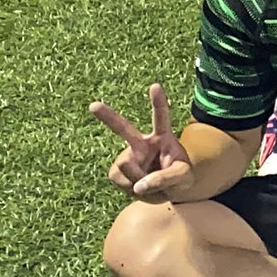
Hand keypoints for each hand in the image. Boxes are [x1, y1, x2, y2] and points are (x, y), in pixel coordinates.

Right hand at [89, 83, 192, 201]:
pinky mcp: (116, 172)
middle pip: (123, 128)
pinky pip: (121, 181)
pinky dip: (131, 189)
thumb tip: (139, 186)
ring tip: (150, 183)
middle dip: (107, 116)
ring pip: (126, 166)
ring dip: (139, 179)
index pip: (161, 117)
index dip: (158, 102)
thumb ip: (166, 179)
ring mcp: (127, 156)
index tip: (155, 85)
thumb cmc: (180, 177)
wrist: (168, 191)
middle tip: (92, 105)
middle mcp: (142, 143)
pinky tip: (139, 187)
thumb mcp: (183, 177)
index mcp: (163, 136)